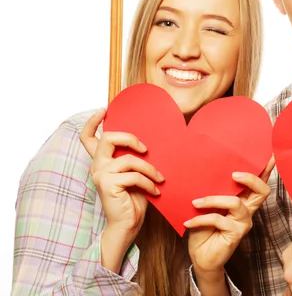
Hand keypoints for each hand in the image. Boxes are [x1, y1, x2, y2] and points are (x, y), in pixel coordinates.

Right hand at [79, 108, 163, 237]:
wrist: (127, 225)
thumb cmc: (134, 200)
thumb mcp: (135, 174)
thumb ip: (134, 159)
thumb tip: (148, 143)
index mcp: (102, 162)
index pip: (88, 138)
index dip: (92, 122)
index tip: (104, 110)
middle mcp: (97, 166)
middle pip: (108, 138)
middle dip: (130, 138)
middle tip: (146, 149)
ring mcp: (101, 175)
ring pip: (129, 159)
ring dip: (150, 169)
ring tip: (159, 179)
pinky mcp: (108, 185)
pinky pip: (134, 176)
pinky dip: (149, 183)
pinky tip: (155, 191)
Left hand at [185, 156, 275, 282]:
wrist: (200, 256)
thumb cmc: (204, 228)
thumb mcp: (208, 205)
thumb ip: (214, 190)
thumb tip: (208, 170)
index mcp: (243, 199)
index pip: (259, 182)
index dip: (267, 169)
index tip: (270, 154)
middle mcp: (248, 210)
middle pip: (262, 191)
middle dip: (251, 178)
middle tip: (233, 173)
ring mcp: (243, 223)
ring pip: (236, 203)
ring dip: (213, 200)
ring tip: (195, 202)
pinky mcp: (235, 235)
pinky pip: (219, 220)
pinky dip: (202, 219)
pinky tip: (189, 221)